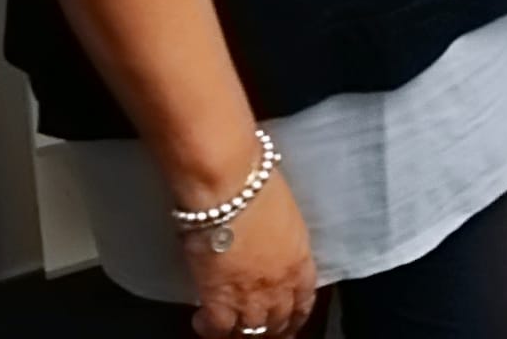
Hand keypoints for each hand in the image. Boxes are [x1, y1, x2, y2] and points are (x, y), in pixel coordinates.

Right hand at [181, 171, 317, 337]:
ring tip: (232, 331)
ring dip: (243, 333)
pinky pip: (218, 329)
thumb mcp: (284, 210)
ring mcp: (251, 298)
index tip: (291, 319)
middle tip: (262, 331)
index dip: (296, 314)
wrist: (229, 186)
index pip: (304, 300)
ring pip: (251, 332)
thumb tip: (272, 239)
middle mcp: (280, 285)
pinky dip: (210, 329)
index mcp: (300, 260)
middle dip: (272, 329)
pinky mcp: (220, 301)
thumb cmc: (257, 183)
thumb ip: (282, 236)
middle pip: (279, 321)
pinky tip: (201, 320)